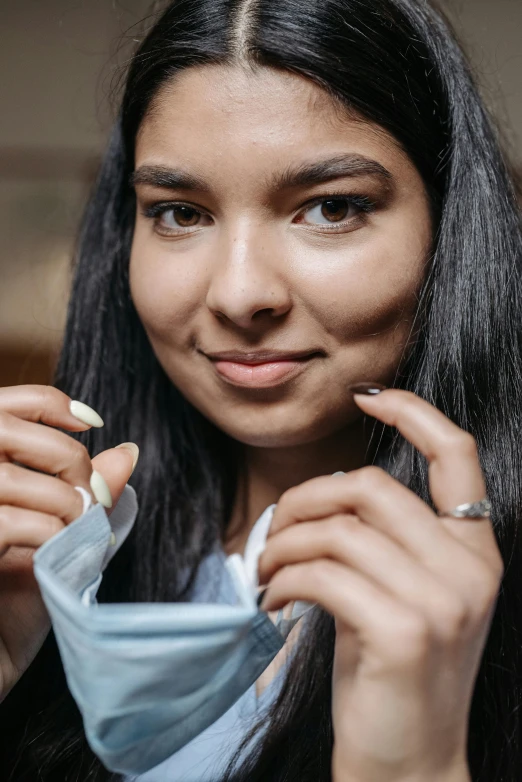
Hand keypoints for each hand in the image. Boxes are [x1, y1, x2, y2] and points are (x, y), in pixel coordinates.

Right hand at [0, 385, 135, 702]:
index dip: (49, 402)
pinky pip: (6, 522)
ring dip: (61, 502)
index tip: (92, 422)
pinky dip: (47, 534)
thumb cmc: (15, 600)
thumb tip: (128, 450)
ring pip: (6, 477)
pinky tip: (52, 554)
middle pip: (1, 427)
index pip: (3, 404)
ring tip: (75, 531)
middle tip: (89, 494)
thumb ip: (85, 491)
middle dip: (63, 454)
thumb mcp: (57, 536)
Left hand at [258, 389, 502, 781]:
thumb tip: (326, 496)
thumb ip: (388, 541)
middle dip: (306, 499)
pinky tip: (275, 598)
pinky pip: (322, 573)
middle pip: (370, 487)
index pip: (457, 453)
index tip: (367, 400)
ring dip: (285, 544)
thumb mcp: (407, 596)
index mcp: (475, 551)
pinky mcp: (403, 631)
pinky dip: (284, 579)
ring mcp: (441, 599)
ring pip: (338, 529)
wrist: (410, 762)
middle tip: (275, 532)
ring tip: (269, 570)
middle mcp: (469, 568)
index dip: (412, 413)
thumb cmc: (395, 674)